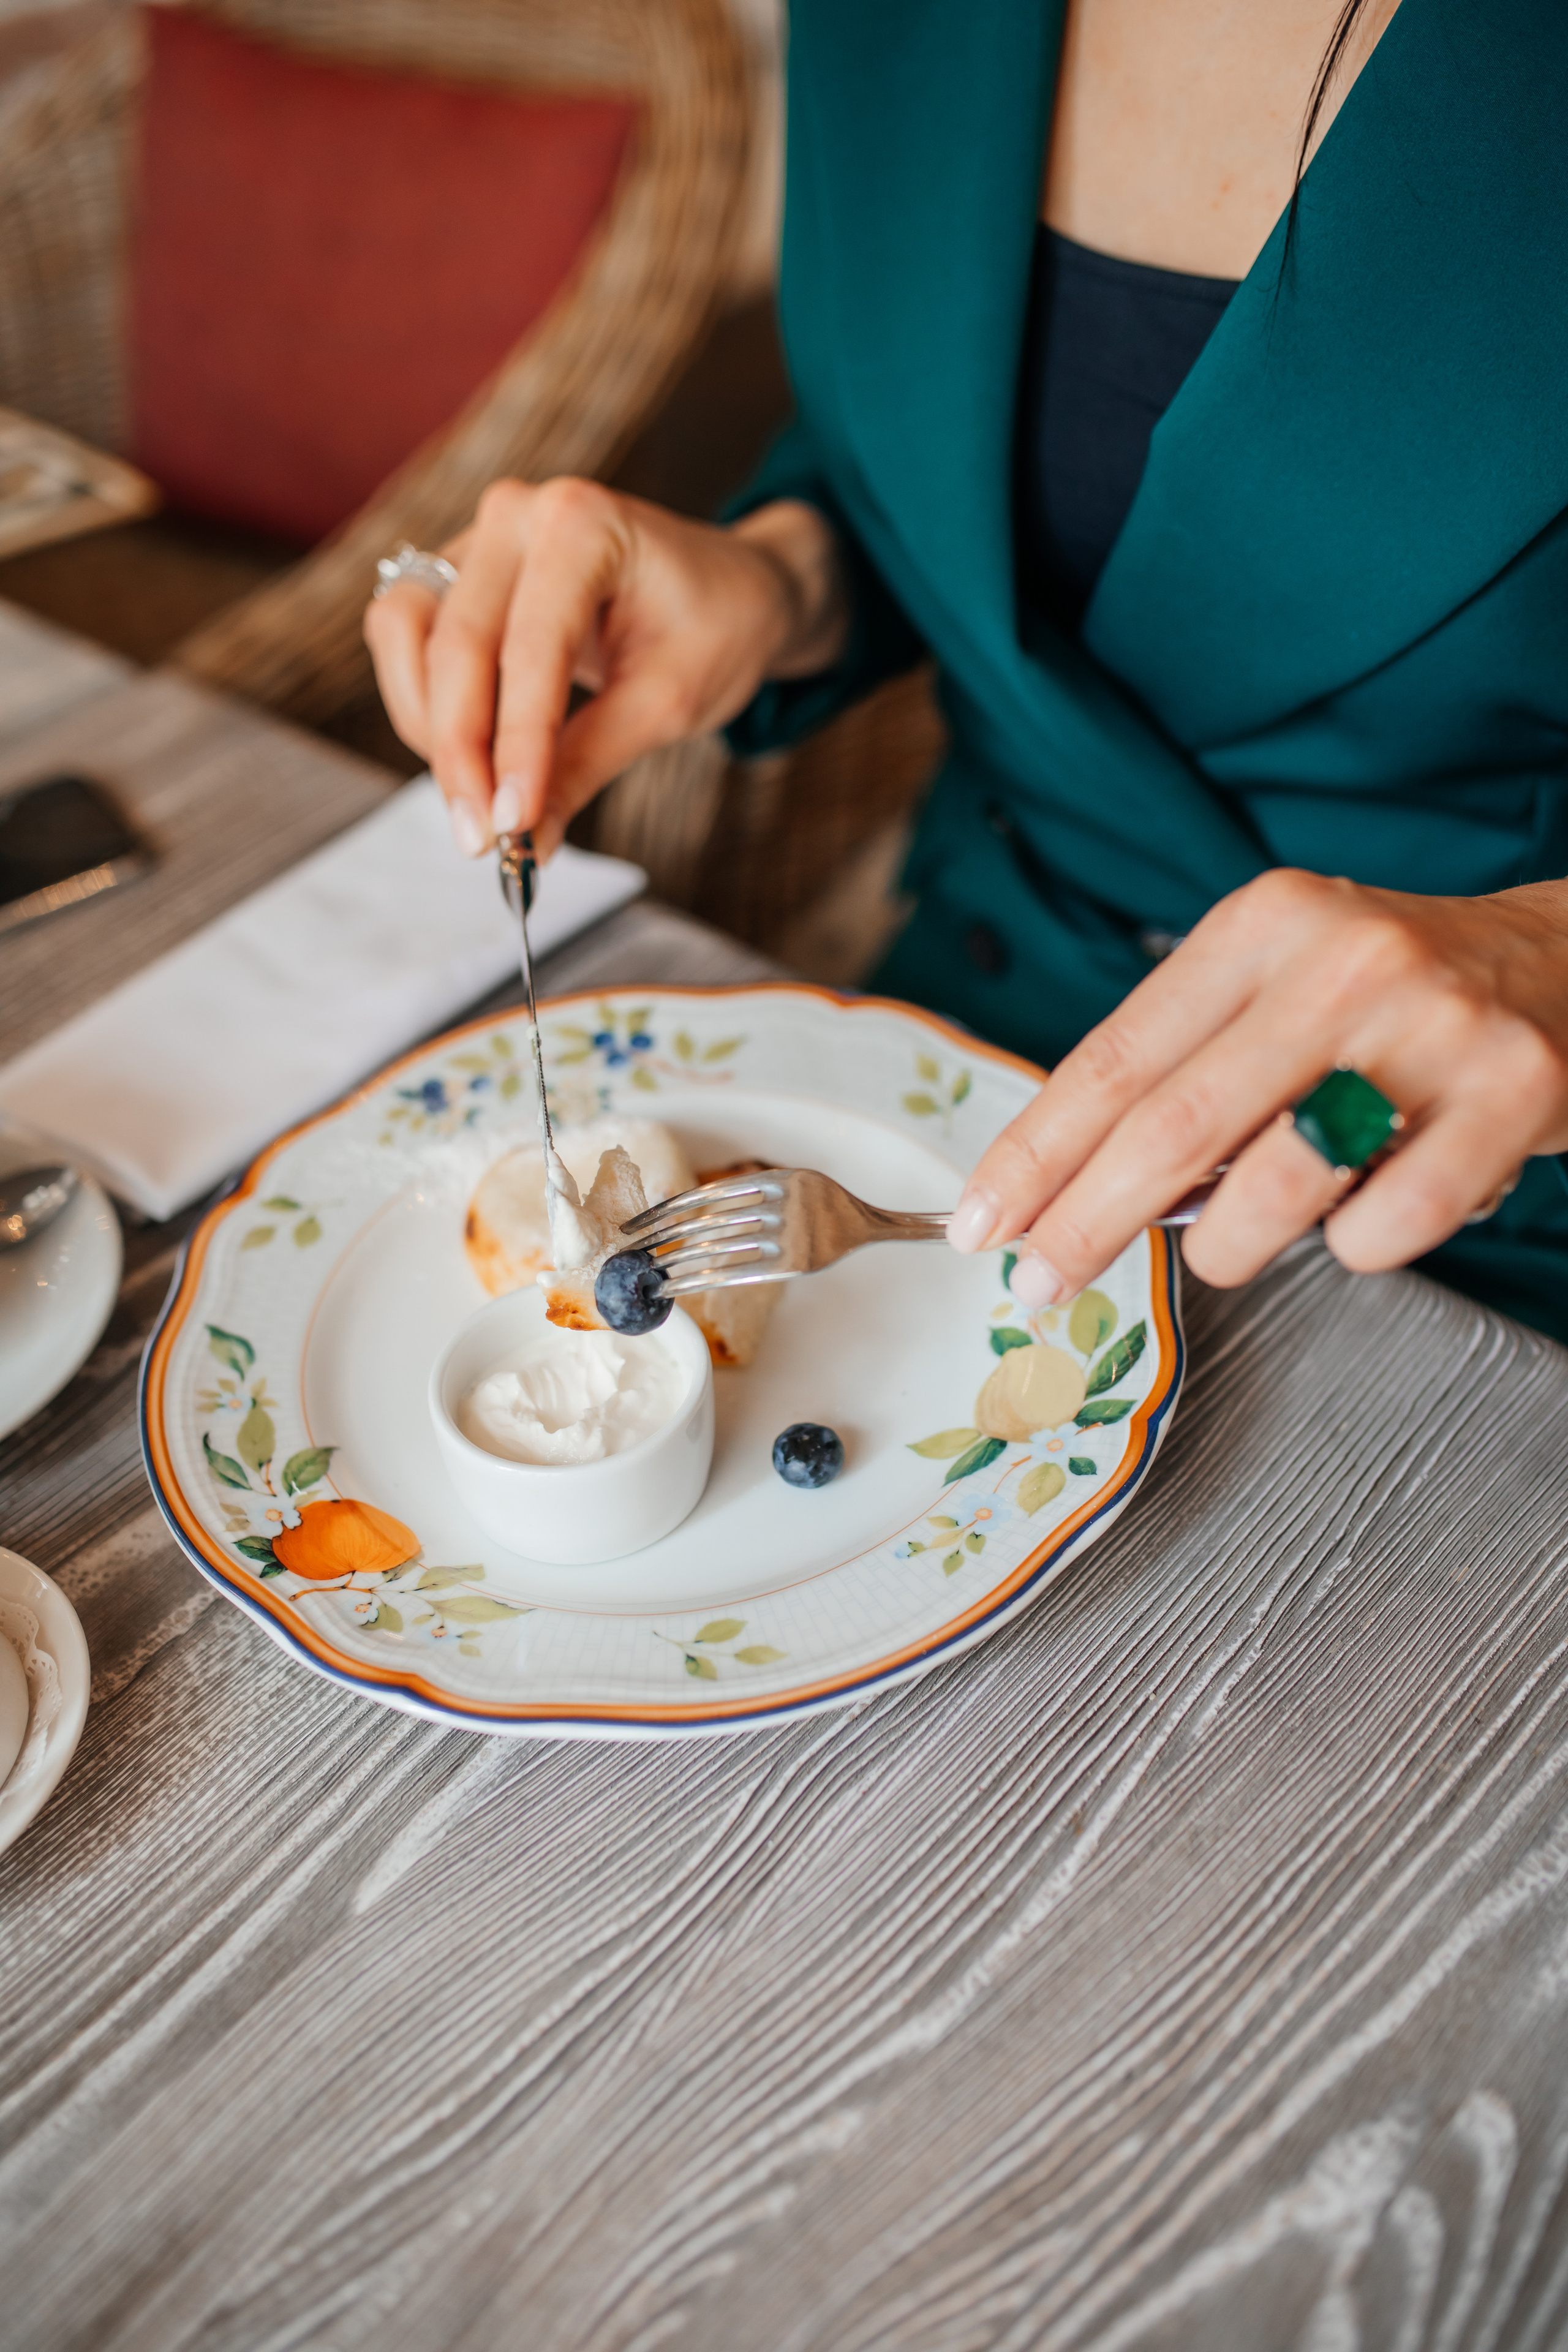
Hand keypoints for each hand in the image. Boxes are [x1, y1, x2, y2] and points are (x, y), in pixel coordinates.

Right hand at [362, 481, 847, 857]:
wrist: (724, 588)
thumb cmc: (712, 629)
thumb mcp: (667, 704)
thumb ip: (588, 766)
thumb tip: (526, 843)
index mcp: (584, 524)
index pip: (531, 649)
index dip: (516, 746)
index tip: (512, 827)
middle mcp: (517, 514)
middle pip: (455, 644)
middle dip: (460, 755)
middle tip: (481, 841)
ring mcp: (477, 537)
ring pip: (407, 634)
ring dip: (429, 728)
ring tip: (479, 801)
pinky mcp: (456, 571)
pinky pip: (407, 636)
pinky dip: (425, 706)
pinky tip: (470, 758)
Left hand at [947, 869, 1567, 1301]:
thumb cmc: (1389, 1000)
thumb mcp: (1278, 987)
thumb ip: (1186, 1069)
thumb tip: (1068, 1191)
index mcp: (1260, 925)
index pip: (1115, 1058)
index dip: (1036, 1152)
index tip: (980, 1223)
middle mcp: (1341, 961)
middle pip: (1172, 1128)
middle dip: (1086, 1223)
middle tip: (1036, 1287)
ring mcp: (1431, 1027)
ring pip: (1276, 1189)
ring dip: (1228, 1250)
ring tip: (1230, 1249)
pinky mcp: (1512, 1095)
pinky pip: (1388, 1226)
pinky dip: (1356, 1248)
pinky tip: (1368, 1214)